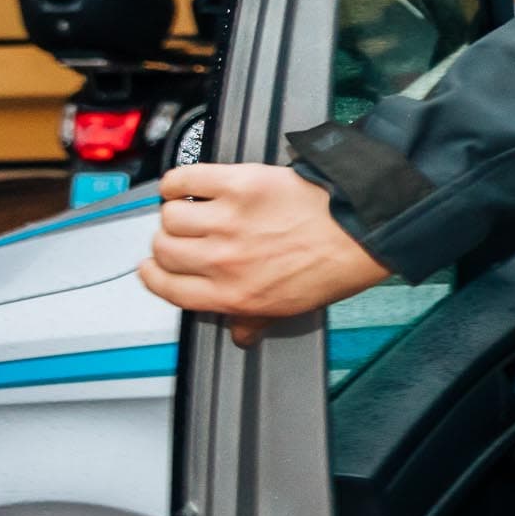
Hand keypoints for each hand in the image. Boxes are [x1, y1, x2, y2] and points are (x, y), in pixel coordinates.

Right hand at [140, 164, 391, 347]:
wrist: (360, 228)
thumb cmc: (331, 265)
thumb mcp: (290, 308)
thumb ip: (254, 321)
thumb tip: (239, 335)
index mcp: (232, 295)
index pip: (166, 289)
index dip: (154, 276)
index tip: (154, 268)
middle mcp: (223, 261)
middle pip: (163, 249)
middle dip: (168, 243)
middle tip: (183, 236)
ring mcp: (228, 221)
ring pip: (170, 215)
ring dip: (177, 211)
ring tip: (193, 209)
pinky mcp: (237, 185)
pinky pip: (184, 180)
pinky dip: (178, 181)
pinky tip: (189, 186)